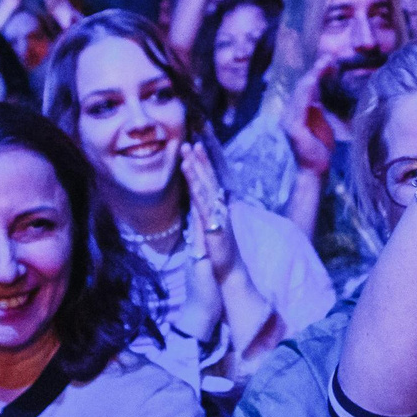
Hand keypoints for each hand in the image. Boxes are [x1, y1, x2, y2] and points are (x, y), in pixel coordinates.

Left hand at [180, 142, 238, 278]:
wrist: (229, 274)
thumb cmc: (219, 255)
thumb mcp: (209, 232)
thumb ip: (204, 217)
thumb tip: (197, 207)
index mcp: (217, 209)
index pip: (209, 182)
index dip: (203, 165)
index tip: (196, 147)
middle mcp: (219, 209)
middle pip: (209, 180)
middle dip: (200, 160)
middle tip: (190, 142)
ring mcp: (217, 217)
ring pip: (206, 189)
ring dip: (196, 170)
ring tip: (187, 154)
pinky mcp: (214, 226)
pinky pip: (204, 205)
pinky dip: (197, 190)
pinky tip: (191, 179)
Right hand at [281, 56, 338, 180]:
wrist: (315, 170)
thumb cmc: (319, 149)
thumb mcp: (321, 123)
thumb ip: (317, 109)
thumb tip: (316, 94)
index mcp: (296, 111)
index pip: (305, 88)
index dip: (317, 73)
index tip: (330, 62)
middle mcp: (289, 112)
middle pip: (302, 85)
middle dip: (316, 69)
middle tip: (330, 56)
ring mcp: (289, 118)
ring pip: (300, 91)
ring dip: (313, 75)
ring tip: (325, 63)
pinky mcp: (293, 126)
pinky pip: (300, 103)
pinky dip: (308, 89)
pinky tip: (315, 78)